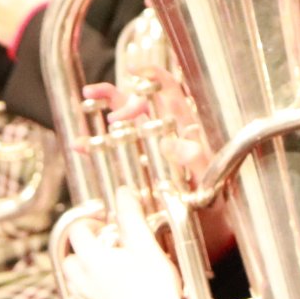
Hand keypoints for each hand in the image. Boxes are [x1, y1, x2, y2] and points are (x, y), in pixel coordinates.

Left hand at [62, 187, 185, 298]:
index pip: (77, 231)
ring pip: (69, 282)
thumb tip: (122, 193)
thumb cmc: (154, 287)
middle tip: (105, 245)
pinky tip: (85, 297)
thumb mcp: (145, 244)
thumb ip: (131, 216)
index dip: (89, 223)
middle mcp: (83, 280)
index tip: (104, 224)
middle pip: (70, 257)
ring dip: (79, 272)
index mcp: (93, 259)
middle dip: (83, 248)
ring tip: (100, 268)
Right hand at [82, 71, 235, 259]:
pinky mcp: (140, 164)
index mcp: (188, 128)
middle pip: (141, 100)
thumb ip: (195, 160)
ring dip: (105, 108)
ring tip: (85, 101)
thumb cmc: (217, 201)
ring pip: (126, 118)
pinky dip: (97, 143)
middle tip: (107, 110)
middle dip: (120, 95)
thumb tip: (176, 142)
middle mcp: (168, 131)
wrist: (212, 229)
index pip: (172, 92)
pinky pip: (117, 148)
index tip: (135, 69)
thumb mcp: (209, 179)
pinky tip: (81, 145)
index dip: (155, 76)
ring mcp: (152, 146)